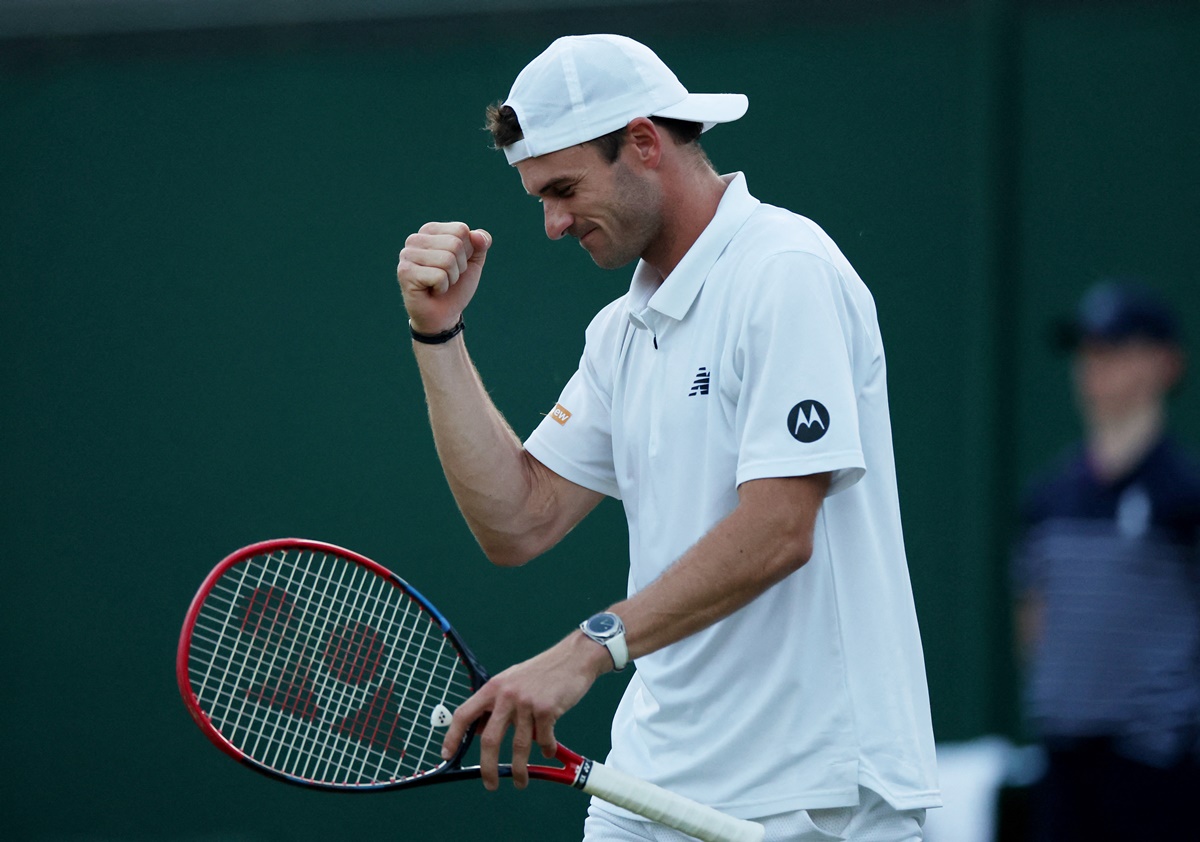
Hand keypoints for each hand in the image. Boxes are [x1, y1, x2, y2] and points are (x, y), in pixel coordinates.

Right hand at [397, 222, 491, 334]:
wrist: (443, 315)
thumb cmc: (456, 286)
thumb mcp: (473, 262)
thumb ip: (480, 244)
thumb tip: (478, 235)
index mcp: (430, 230)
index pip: (461, 230)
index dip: (467, 252)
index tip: (456, 265)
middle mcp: (415, 239)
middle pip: (455, 244)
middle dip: (459, 267)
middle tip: (447, 277)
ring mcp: (407, 255)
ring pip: (447, 260)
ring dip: (451, 278)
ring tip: (439, 284)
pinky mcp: (405, 272)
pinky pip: (439, 276)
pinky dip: (442, 288)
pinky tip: (431, 290)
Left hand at [440, 632, 609, 789]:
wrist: (573, 658)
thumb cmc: (542, 672)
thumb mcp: (511, 681)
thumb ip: (496, 704)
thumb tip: (479, 730)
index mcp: (493, 687)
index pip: (464, 714)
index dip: (453, 736)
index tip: (447, 755)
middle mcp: (506, 695)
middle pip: (490, 739)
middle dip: (488, 767)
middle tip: (489, 784)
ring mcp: (526, 702)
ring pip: (519, 746)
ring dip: (519, 769)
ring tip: (520, 782)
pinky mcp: (546, 709)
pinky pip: (543, 739)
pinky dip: (546, 749)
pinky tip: (548, 751)